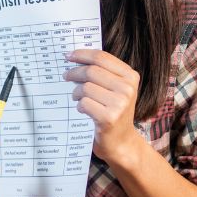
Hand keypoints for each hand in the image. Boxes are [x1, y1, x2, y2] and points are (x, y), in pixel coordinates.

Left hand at [64, 49, 140, 166]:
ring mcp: (120, 104)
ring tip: (77, 98)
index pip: (102, 57)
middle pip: (92, 71)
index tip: (68, 56)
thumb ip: (102, 72)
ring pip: (86, 87)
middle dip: (74, 72)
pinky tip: (83, 110)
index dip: (82, 54)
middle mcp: (127, 88)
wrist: (121, 142)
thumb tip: (74, 57)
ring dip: (76, 92)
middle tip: (66, 76)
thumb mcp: (115, 89)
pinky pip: (84, 103)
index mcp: (130, 76)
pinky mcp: (109, 118)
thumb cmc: (113, 111)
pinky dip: (79, 106)